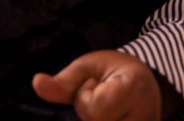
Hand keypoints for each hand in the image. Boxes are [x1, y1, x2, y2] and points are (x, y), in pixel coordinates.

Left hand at [32, 50, 161, 120]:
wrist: (145, 87)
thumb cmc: (114, 73)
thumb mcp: (89, 67)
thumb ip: (64, 81)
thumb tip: (37, 82)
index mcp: (135, 87)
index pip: (96, 110)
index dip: (86, 98)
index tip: (95, 84)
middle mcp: (146, 115)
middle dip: (90, 116)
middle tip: (102, 100)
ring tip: (108, 111)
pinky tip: (110, 117)